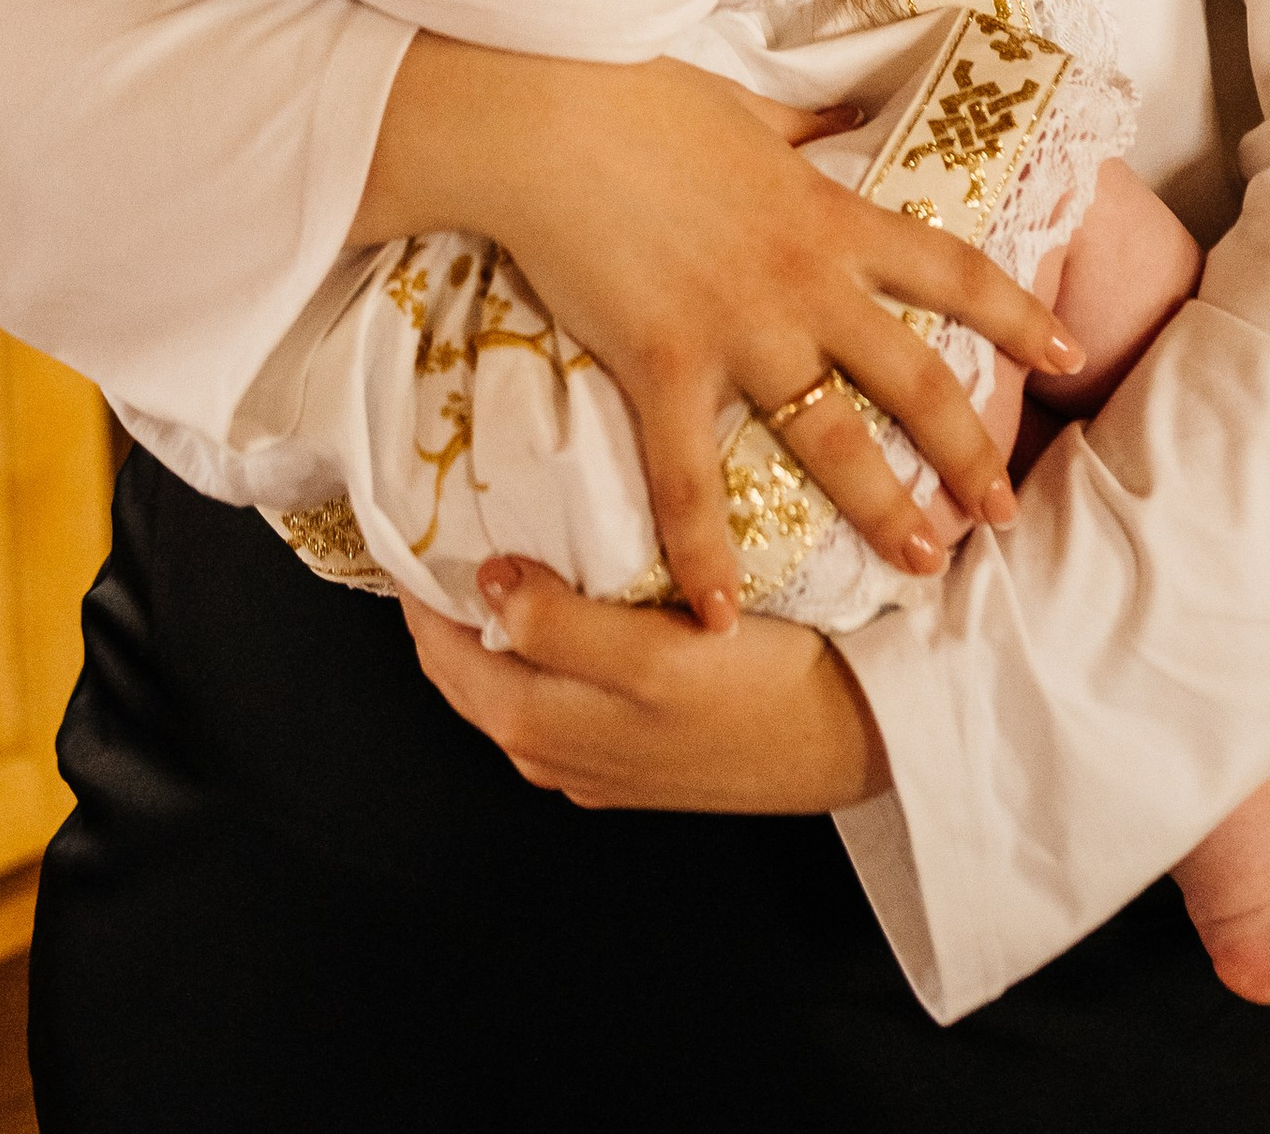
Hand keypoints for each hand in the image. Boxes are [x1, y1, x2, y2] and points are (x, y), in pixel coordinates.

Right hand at [360, 40, 1084, 630]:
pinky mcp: (662, 362)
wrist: (550, 115)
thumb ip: (804, 130)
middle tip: (1003, 513)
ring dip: (881, 508)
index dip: (1019, 314)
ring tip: (922, 565)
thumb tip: (843, 121)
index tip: (1071, 355)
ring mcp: (737, 328)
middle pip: (914, 376)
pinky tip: (719, 617)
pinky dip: (704, 552)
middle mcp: (804, 282)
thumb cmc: (642, 97)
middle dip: (968, 449)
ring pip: (829, 438)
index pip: (953, 268)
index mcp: (829, 215)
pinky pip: (689, 477)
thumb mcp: (749, 108)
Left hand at [402, 559, 886, 811]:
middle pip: (470, 669)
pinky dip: (543, 645)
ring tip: (501, 540)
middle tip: (448, 514)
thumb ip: (559, 629)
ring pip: (514, 680)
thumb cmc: (761, 691)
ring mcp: (599, 756)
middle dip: (447, 600)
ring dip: (494, 621)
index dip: (418, 586)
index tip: (411, 515)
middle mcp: (556, 751)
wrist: (859, 740)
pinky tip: (571, 598)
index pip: (442, 652)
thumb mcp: (653, 658)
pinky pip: (563, 691)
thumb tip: (486, 586)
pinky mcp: (641, 751)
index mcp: (543, 726)